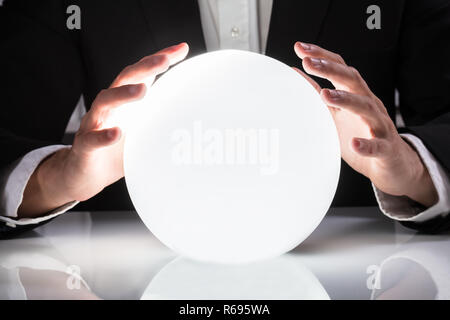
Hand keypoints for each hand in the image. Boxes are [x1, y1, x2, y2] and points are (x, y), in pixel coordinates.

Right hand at [18, 43, 188, 217]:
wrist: (86, 174)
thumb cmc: (117, 150)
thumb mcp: (143, 133)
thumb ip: (162, 124)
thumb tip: (196, 124)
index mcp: (125, 101)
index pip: (142, 74)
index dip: (159, 59)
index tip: (181, 49)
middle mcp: (109, 107)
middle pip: (124, 79)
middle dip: (145, 67)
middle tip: (164, 61)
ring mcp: (94, 124)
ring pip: (105, 102)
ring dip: (123, 94)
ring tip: (142, 91)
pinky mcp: (84, 146)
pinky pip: (92, 139)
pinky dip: (104, 135)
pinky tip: (117, 133)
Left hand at [293, 42, 437, 206]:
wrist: (391, 164)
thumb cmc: (361, 134)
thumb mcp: (336, 112)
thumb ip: (319, 94)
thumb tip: (297, 72)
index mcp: (355, 95)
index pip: (340, 68)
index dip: (321, 56)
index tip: (299, 48)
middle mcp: (368, 104)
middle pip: (352, 80)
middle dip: (330, 69)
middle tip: (308, 63)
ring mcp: (379, 125)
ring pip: (365, 107)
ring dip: (345, 99)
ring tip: (325, 95)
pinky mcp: (386, 148)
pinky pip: (377, 146)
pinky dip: (366, 144)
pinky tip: (354, 143)